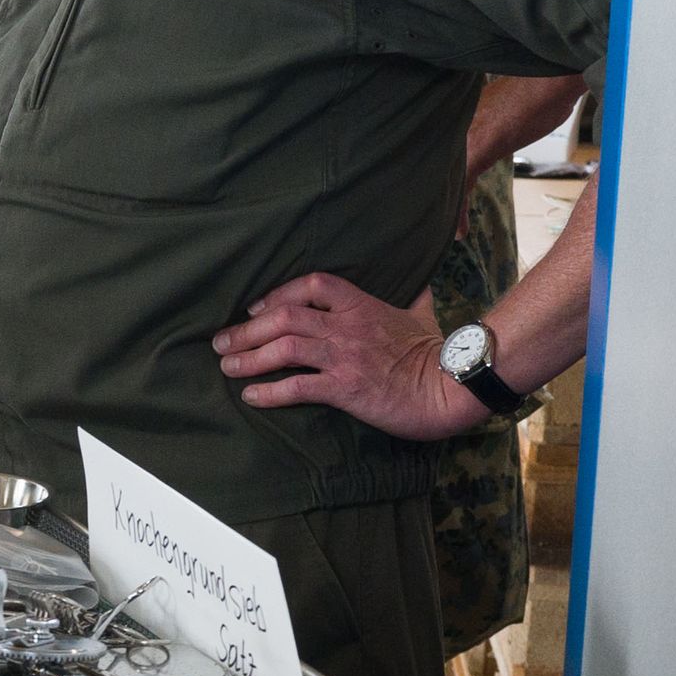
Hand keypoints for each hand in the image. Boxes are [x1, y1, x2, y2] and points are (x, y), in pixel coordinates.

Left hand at [214, 272, 479, 439]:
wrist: (453, 386)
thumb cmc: (437, 352)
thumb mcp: (421, 314)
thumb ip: (413, 297)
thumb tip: (423, 279)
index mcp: (362, 305)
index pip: (311, 285)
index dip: (277, 294)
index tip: (255, 308)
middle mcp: (347, 327)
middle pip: (283, 317)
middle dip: (247, 329)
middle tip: (222, 343)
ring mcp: (344, 356)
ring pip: (283, 348)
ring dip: (248, 357)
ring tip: (226, 368)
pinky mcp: (345, 388)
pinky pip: (297, 387)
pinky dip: (269, 391)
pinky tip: (251, 397)